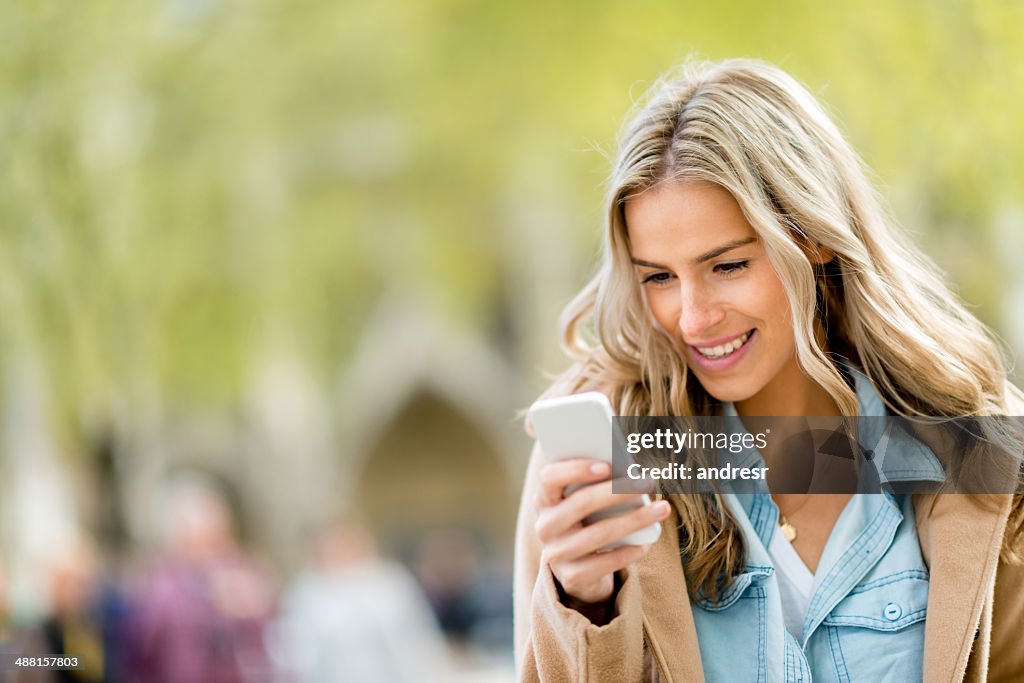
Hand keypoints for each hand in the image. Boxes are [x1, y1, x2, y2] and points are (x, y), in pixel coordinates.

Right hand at [533, 457, 670, 606]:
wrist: (577, 568)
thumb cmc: (586, 522)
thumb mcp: (583, 502)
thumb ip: (597, 484)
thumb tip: (631, 471)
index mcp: (544, 499)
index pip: (550, 477)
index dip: (576, 469)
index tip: (607, 465)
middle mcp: (545, 526)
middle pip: (580, 503)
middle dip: (617, 491)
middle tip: (646, 482)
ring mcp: (556, 554)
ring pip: (599, 533)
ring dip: (635, 519)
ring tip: (661, 509)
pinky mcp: (572, 577)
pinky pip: (606, 562)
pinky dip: (630, 551)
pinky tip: (647, 543)